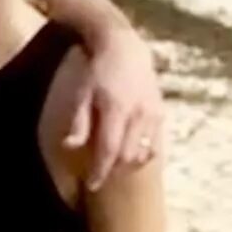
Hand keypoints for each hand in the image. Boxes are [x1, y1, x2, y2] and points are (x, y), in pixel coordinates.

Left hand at [62, 21, 164, 192]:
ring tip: (116, 166)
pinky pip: (156, 143)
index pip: (109, 150)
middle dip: (114, 170)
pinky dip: (146, 154)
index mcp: (116, 109)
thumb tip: (70, 146)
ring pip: (144, 152)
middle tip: (101, 174)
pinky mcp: (161, 112)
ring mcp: (153, 113)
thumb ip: (79, 122)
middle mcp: (138, 113)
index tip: (92, 185)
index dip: (100, 171)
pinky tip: (134, 156)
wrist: (125, 47)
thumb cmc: (98, 70)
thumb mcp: (83, 93)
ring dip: (130, 164)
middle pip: (127, 156)